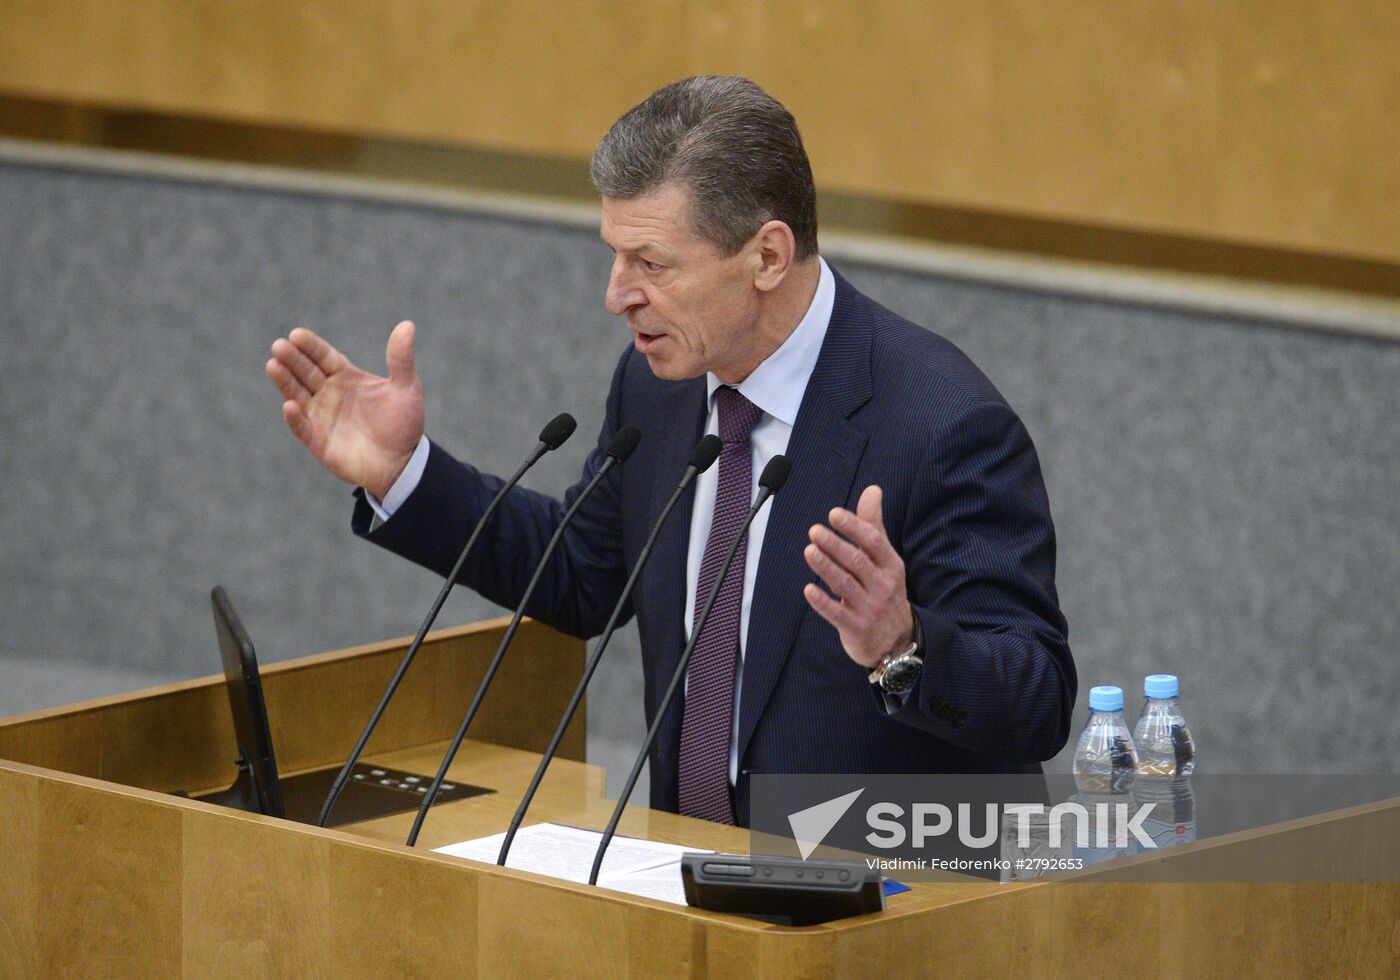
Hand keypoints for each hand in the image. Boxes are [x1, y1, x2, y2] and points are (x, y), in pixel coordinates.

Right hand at [265, 321, 424, 498]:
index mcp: (347, 378)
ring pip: (297, 394)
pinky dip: (295, 417)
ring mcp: (321, 417)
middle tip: (280, 346)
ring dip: (285, 381)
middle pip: (306, 372)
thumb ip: (400, 359)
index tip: (296, 334)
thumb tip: (408, 324)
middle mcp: (329, 394)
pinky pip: (302, 427)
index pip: (324, 357)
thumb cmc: (403, 424)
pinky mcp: (318, 441)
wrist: (403, 463)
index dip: (311, 346)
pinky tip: (290, 405)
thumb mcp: (406, 388)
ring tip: (273, 364)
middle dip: (293, 359)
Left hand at [802, 485, 914, 668]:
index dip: (853, 526)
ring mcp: (870, 608)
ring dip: (826, 567)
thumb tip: (872, 489)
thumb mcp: (885, 559)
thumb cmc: (884, 590)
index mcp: (890, 565)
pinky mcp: (856, 628)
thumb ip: (873, 525)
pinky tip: (808, 590)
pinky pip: (837, 614)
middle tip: (814, 531)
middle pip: (857, 561)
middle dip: (835, 545)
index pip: (873, 541)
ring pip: (845, 584)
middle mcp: (882, 585)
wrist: (897, 642)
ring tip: (809, 551)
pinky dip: (822, 602)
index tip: (834, 514)